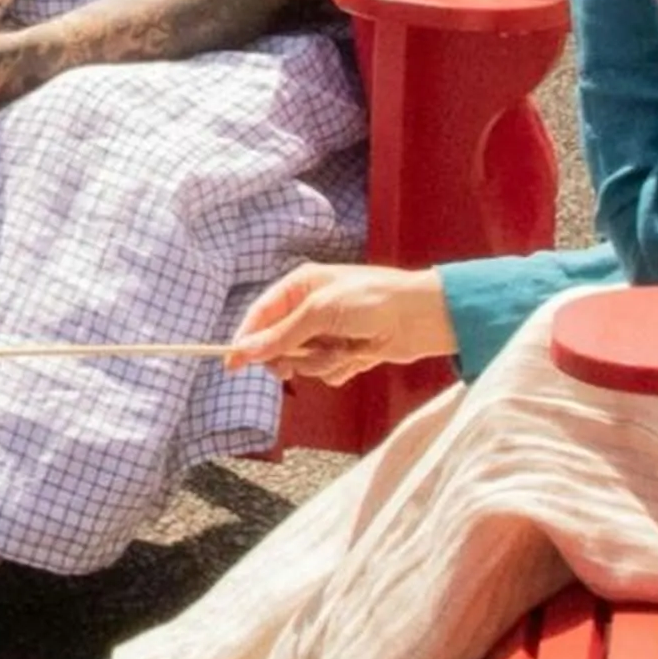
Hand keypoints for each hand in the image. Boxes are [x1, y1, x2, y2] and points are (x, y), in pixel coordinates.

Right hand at [229, 262, 454, 385]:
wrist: (424, 317)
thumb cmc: (373, 300)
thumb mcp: (320, 313)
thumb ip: (281, 335)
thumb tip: (246, 350)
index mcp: (300, 287)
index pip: (260, 315)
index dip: (246, 340)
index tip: (233, 365)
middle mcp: (311, 309)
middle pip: (278, 344)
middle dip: (291, 356)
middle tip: (297, 364)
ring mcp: (329, 332)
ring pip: (304, 362)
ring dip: (321, 363)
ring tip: (345, 350)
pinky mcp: (347, 351)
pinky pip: (328, 372)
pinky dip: (340, 369)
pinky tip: (359, 356)